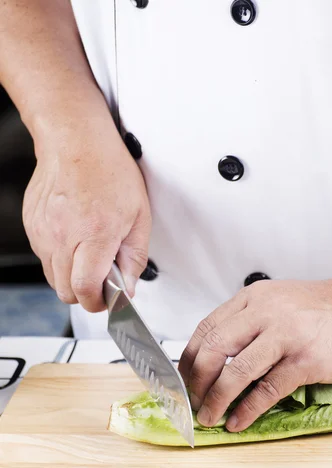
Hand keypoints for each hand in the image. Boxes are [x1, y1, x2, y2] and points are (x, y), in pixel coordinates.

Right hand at [22, 111, 150, 311]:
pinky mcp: (32, 226)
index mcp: (94, 234)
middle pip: (66, 291)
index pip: (85, 289)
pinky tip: (74, 237)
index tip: (109, 300)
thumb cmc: (110, 171)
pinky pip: (44, 257)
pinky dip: (60, 258)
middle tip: (102, 278)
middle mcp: (63, 236)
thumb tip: (127, 288)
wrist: (75, 141)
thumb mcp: (140, 215)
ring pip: (52, 278)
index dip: (98, 302)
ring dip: (71, 276)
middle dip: (85, 293)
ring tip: (88, 253)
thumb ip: (134, 257)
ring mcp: (43, 232)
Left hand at [179, 275, 331, 431]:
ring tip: (209, 416)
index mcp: (252, 298)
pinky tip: (238, 421)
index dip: (189, 358)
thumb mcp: (276, 301)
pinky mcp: (305, 359)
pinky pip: (267, 389)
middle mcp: (264, 312)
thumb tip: (218, 356)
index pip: (207, 328)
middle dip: (196, 380)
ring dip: (216, 399)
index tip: (183, 379)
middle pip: (214, 348)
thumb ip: (248, 321)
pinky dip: (248, 409)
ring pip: (237, 371)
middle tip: (192, 400)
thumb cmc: (321, 308)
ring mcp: (285, 335)